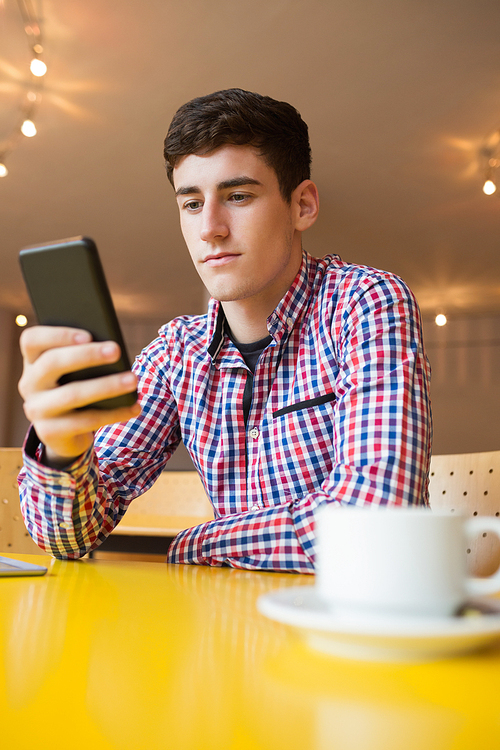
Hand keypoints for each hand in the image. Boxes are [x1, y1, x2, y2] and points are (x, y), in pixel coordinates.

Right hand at [19, 326, 140, 466]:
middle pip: (52, 362)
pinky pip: (85, 421)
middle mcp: (29, 383)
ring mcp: (37, 409)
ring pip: (71, 394)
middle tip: (116, 350)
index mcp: (33, 361)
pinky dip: (114, 413)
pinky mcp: (50, 432)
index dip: (58, 335)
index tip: (88, 334)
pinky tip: (134, 407)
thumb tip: (112, 347)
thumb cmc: (76, 388)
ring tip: (133, 379)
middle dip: (87, 355)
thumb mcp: (75, 372)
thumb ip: (84, 356)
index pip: (31, 340)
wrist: (65, 433)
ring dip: (106, 385)